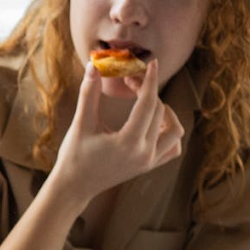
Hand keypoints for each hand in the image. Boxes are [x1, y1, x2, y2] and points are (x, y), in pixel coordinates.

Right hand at [46, 59, 182, 206]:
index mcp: (128, 142)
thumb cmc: (74, 155)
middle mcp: (145, 153)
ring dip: (165, 112)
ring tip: (146, 102)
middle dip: (146, 90)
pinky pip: (173, 147)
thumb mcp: (81, 123)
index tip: (151, 63)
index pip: (148, 103)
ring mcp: (150, 162)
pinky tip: (154, 123)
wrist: (74, 186)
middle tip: (129, 80)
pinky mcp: (149, 166)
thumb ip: (89, 93)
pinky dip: (169, 132)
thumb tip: (93, 65)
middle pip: (159, 111)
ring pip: (175, 130)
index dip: (149, 80)